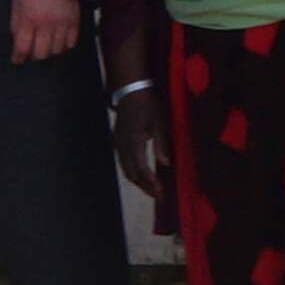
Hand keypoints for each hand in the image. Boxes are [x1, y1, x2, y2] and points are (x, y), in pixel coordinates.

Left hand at [7, 0, 83, 63]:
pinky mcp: (74, 21)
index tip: (17, 59)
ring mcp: (62, 23)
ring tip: (44, 47)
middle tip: (30, 53)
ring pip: (56, 50)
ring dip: (49, 51)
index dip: (18, 57)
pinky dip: (64, 46)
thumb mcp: (17, 2)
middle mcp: (45, 23)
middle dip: (33, 56)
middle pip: (40, 53)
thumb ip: (16, 23)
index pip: (22, 47)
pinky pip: (71, 42)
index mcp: (28, 18)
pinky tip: (58, 43)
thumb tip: (16, 40)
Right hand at [110, 84, 166, 198]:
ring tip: (151, 188)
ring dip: (138, 180)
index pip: (141, 170)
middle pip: (131, 173)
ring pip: (126, 169)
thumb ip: (162, 144)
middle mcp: (122, 146)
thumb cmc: (148, 103)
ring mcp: (118, 143)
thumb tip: (166, 164)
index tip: (161, 193)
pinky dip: (133, 171)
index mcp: (133, 142)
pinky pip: (124, 162)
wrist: (130, 89)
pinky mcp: (118, 141)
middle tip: (158, 195)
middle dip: (144, 186)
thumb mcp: (160, 122)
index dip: (151, 183)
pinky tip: (142, 174)